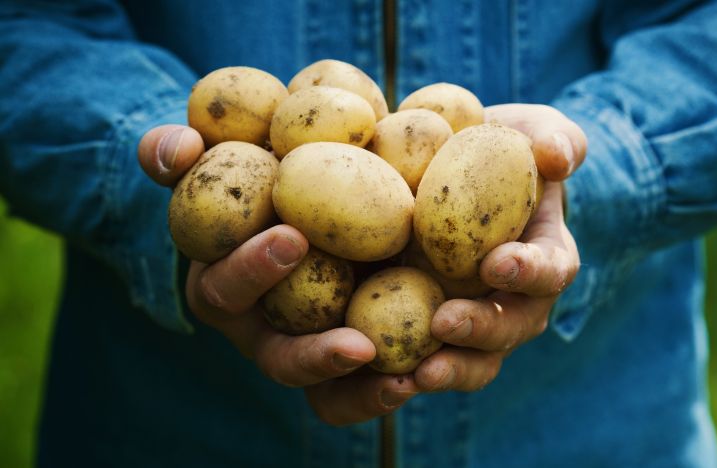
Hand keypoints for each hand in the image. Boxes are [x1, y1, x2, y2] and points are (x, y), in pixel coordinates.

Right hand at [138, 125, 417, 425]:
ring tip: (403, 383)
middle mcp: (266, 330)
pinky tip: (425, 375)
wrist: (315, 191)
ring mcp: (310, 349)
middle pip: (280, 361)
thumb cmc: (259, 175)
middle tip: (359, 345)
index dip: (251, 269)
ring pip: (326, 393)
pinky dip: (388, 388)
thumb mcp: (218, 158)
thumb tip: (179, 148)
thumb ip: (180, 152)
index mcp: (226, 287)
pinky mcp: (353, 354)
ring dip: (362, 393)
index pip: (226, 289)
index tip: (292, 237)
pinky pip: (365, 389)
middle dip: (313, 356)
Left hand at [413, 104, 584, 391]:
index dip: (531, 271)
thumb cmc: (493, 149)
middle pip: (510, 329)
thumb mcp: (527, 130)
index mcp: (542, 257)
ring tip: (414, 376)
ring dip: (448, 371)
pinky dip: (402, 376)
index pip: (551, 270)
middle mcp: (513, 300)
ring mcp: (473, 321)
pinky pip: (422, 364)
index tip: (498, 262)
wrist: (444, 174)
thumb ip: (553, 137)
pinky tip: (373, 375)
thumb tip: (557, 157)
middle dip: (482, 330)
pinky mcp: (428, 332)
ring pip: (473, 361)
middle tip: (444, 323)